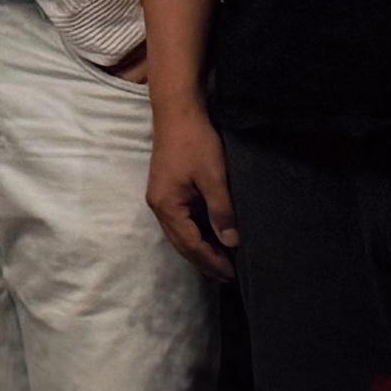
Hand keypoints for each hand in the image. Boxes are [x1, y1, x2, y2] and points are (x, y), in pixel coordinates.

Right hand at [147, 108, 237, 280]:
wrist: (178, 111)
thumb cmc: (195, 141)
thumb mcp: (214, 177)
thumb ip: (221, 211)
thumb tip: (231, 243)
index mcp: (166, 205)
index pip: (190, 244)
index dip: (211, 261)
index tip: (231, 275)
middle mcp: (159, 206)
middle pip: (181, 244)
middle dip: (203, 262)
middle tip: (227, 279)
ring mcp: (161, 198)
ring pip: (179, 234)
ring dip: (199, 251)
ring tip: (219, 265)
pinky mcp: (167, 190)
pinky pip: (181, 222)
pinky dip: (195, 235)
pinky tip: (208, 239)